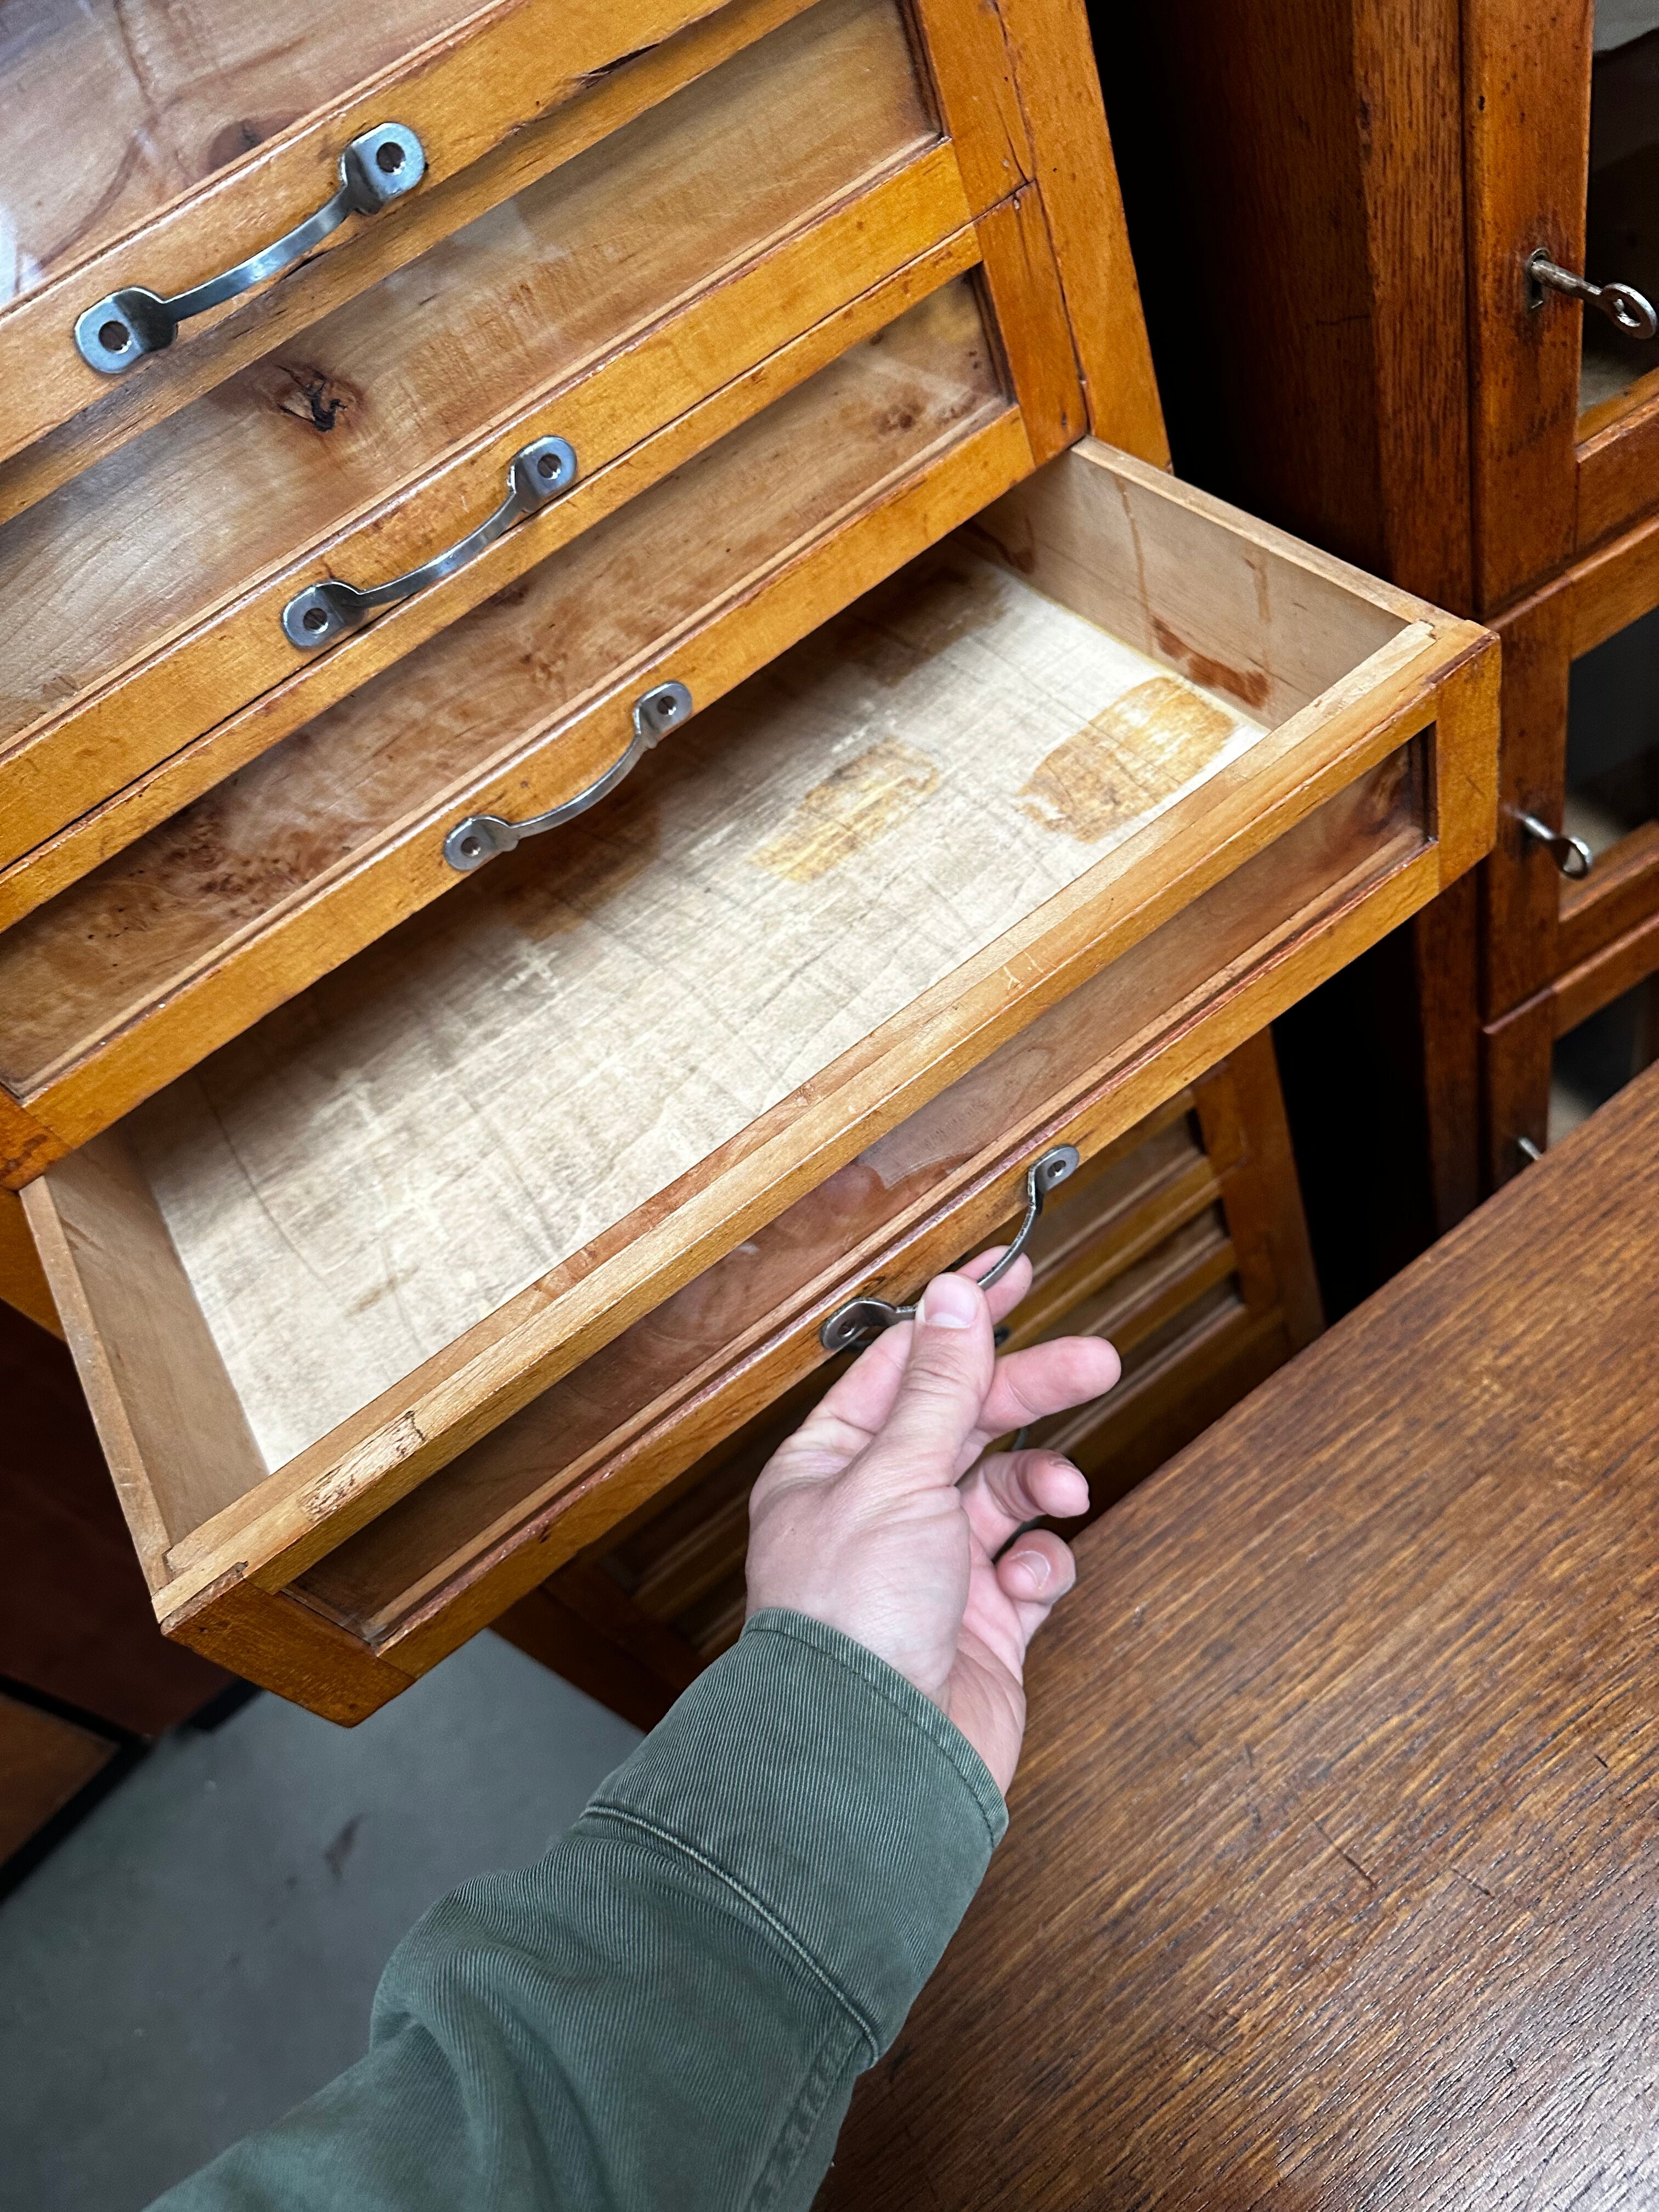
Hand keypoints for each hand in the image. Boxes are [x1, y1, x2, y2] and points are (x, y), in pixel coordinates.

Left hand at [745, 1251, 1119, 1793]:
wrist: (874, 1758)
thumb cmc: (853, 1617)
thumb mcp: (897, 1474)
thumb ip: (940, 1386)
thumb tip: (956, 1298)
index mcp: (832, 1464)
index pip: (903, 1366)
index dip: (960, 1318)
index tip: (1014, 1273)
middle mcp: (879, 1509)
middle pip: (966, 1421)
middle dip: (1030, 1391)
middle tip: (1098, 1361)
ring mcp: (932, 1569)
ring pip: (1006, 1493)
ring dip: (1044, 1484)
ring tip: (1067, 1495)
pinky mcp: (979, 1627)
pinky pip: (1029, 1571)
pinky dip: (1042, 1565)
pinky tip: (1032, 1578)